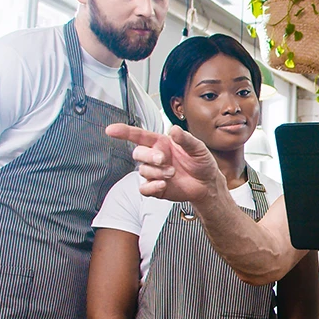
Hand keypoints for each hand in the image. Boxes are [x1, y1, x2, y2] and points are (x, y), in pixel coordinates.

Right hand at [106, 124, 222, 201]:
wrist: (207, 183)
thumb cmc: (201, 162)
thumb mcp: (198, 147)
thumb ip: (185, 139)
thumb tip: (174, 130)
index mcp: (161, 143)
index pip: (138, 135)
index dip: (124, 132)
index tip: (111, 130)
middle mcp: (154, 157)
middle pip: (137, 153)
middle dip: (148, 156)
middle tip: (163, 159)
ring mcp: (154, 173)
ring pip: (143, 171)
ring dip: (157, 172)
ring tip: (173, 173)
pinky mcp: (155, 188)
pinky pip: (144, 188)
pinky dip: (152, 187)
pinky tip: (163, 184)